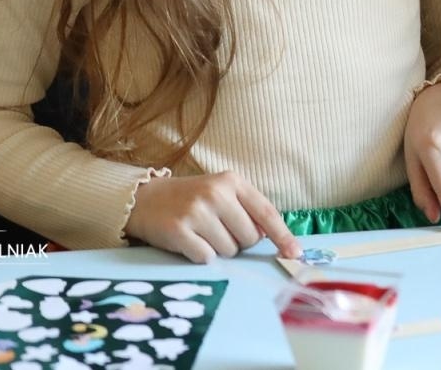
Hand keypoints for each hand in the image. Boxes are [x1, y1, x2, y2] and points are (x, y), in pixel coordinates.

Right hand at [125, 171, 299, 263]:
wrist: (145, 199)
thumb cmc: (192, 199)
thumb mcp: (222, 193)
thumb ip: (248, 211)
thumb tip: (273, 239)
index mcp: (233, 181)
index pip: (267, 213)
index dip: (283, 236)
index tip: (295, 254)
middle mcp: (216, 193)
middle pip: (249, 238)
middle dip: (239, 242)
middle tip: (219, 231)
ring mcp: (196, 211)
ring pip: (229, 250)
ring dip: (219, 250)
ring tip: (203, 234)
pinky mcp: (178, 230)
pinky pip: (206, 258)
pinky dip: (201, 256)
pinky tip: (190, 242)